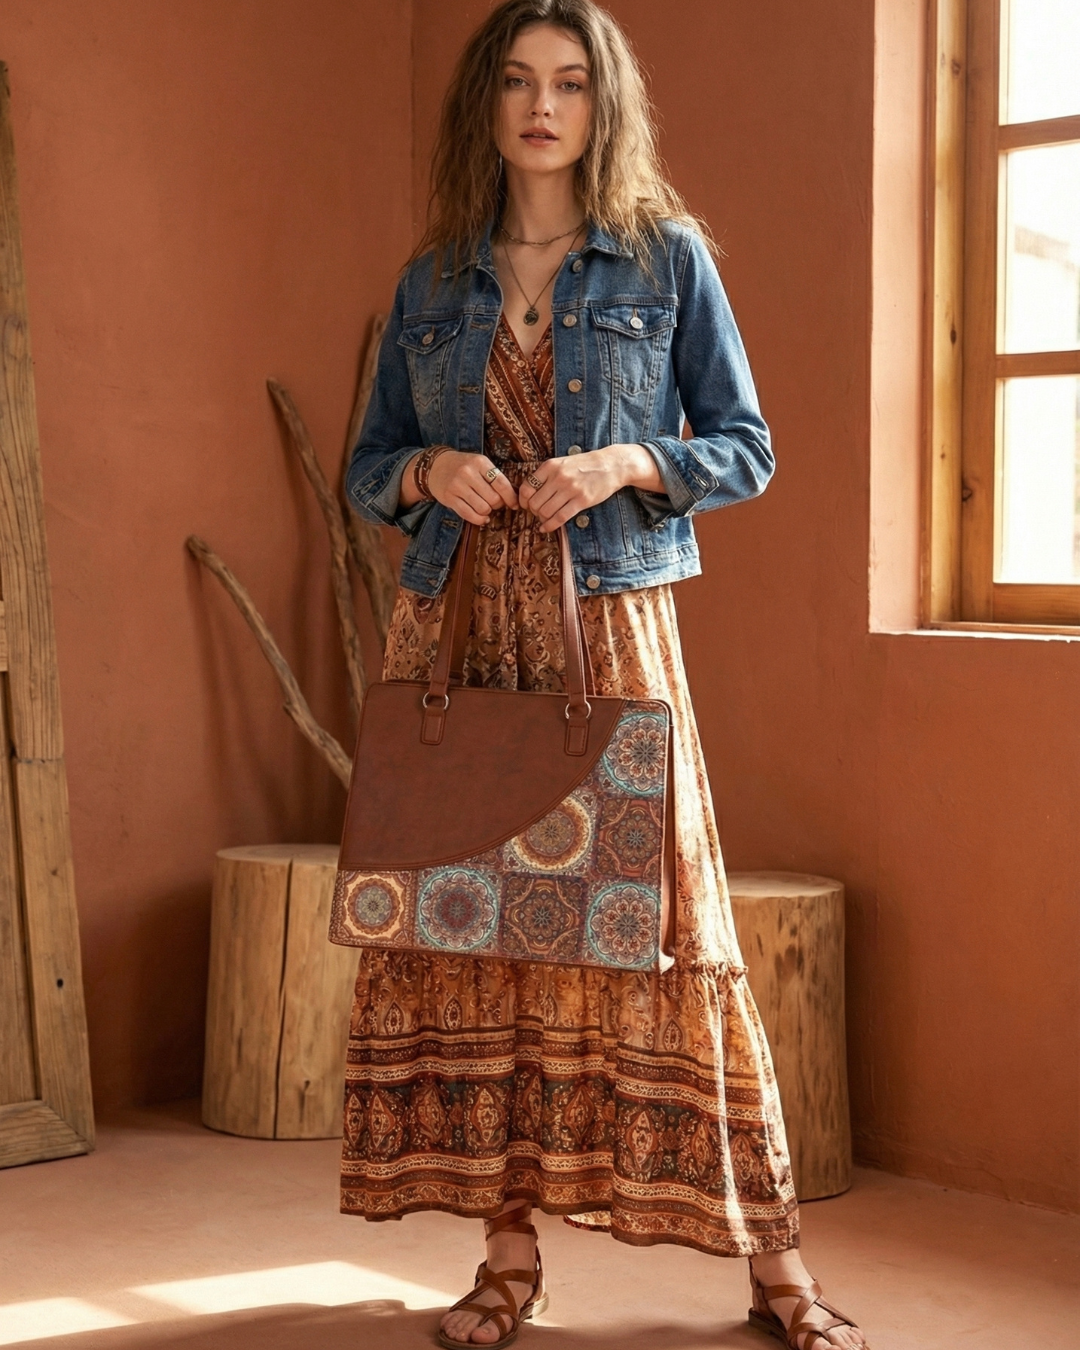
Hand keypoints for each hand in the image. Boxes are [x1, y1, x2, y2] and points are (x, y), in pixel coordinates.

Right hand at [410, 451, 518, 524]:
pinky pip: (469, 515)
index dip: (511, 497)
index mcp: (480, 462)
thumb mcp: (479, 464)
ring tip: (485, 507)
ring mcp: (457, 486)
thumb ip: (494, 477)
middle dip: (498, 505)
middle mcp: (468, 473)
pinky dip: (479, 520)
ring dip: (487, 512)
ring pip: (483, 508)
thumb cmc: (463, 466)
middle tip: (495, 503)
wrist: (435, 466)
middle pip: (493, 498)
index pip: (501, 483)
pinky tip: (481, 517)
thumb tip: (513, 497)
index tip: (515, 504)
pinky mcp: (449, 498)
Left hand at [518, 444, 662, 531]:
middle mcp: (558, 477)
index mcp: (550, 466)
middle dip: (533, 511)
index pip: (526, 487)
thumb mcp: (562, 463)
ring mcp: (570, 489)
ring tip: (544, 519)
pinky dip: (550, 526)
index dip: (523, 500)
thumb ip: (546, 474)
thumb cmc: (584, 465)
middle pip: (535, 502)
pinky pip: (560, 518)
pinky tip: (546, 528)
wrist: (610, 465)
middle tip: (537, 512)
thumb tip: (528, 493)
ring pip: (546, 511)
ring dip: (542, 519)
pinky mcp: (582, 501)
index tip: (525, 505)